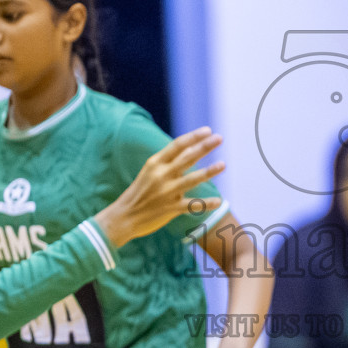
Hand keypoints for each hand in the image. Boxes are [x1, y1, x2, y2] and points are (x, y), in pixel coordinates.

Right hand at [94, 128, 224, 250]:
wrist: (123, 217)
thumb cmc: (139, 192)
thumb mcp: (149, 171)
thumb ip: (168, 162)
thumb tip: (189, 149)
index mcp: (155, 163)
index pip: (177, 145)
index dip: (194, 137)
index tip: (208, 130)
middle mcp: (161, 175)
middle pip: (187, 157)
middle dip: (204, 146)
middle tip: (220, 137)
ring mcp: (167, 192)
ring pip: (192, 179)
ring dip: (209, 172)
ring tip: (223, 164)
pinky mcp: (171, 209)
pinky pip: (192, 205)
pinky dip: (206, 203)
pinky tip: (219, 201)